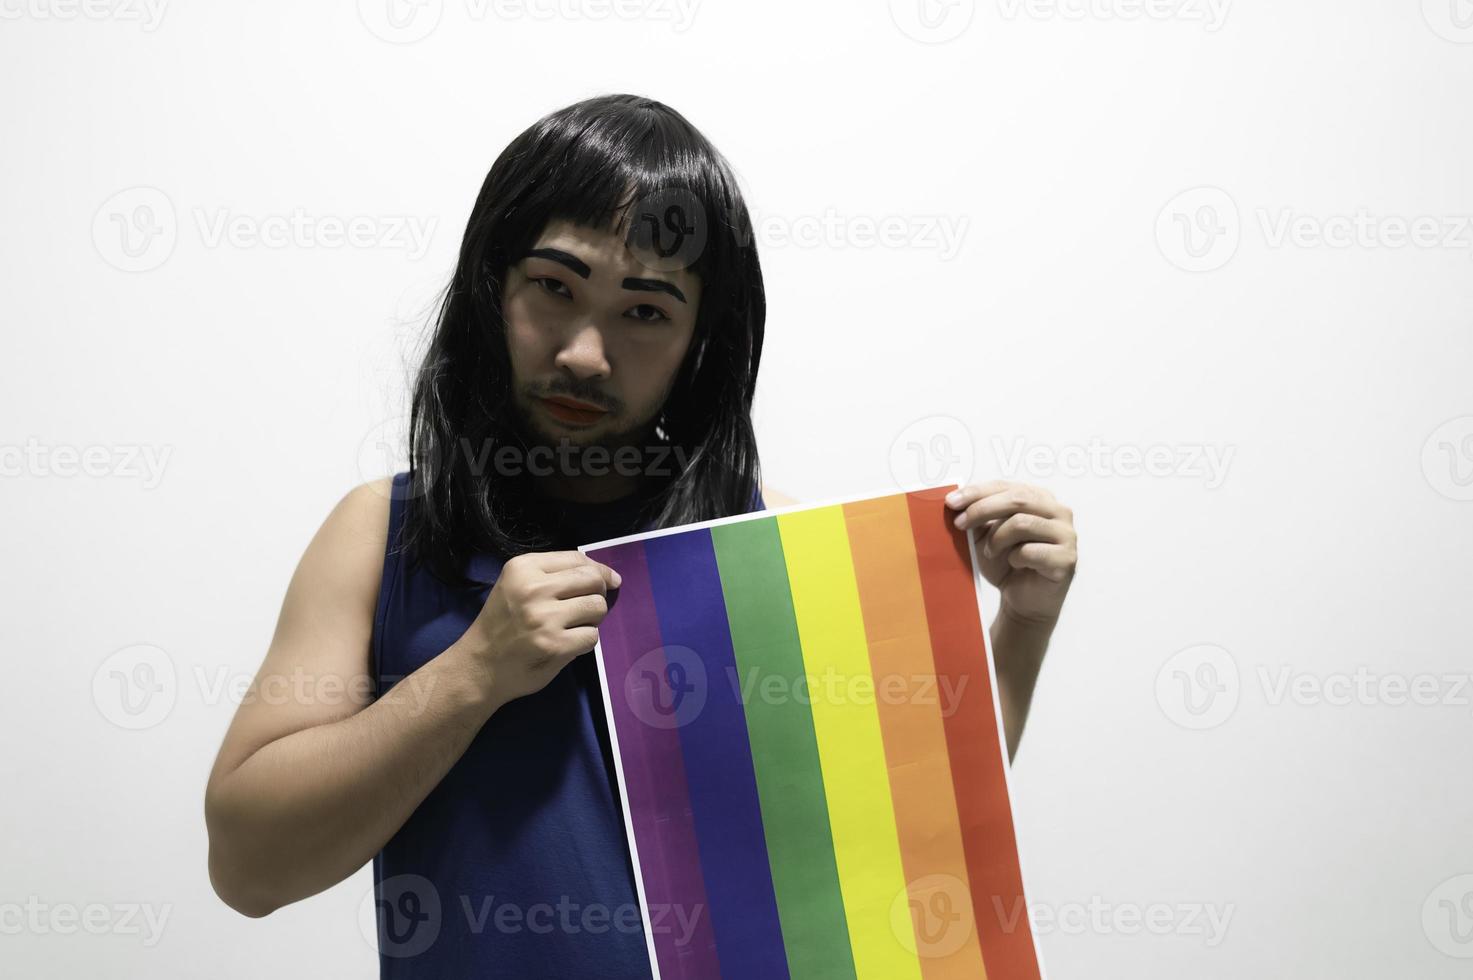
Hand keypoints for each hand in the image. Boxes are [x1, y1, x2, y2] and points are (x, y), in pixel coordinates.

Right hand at [460, 551, 622, 704]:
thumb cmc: (501, 624)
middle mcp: (533, 588)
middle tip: (587, 606)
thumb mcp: (517, 586)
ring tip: (573, 626)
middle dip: (598, 593)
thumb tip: (603, 574)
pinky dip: (585, 641)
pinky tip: (567, 644)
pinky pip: (592, 636)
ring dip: (592, 619)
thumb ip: (553, 575)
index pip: (577, 559)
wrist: (479, 666)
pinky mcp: (555, 644)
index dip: (599, 569)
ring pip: (597, 607)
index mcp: (522, 567)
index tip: (609, 579)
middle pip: (592, 580)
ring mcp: (545, 617)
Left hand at [945, 480, 1076, 631]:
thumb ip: (978, 516)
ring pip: (1022, 523)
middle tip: (960, 524)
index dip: (976, 492)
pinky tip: (1014, 564)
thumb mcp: (986, 535)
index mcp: (1039, 498)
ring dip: (997, 539)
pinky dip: (1014, 558)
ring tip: (990, 552)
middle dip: (982, 509)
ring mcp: (1067, 534)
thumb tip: (956, 500)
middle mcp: (1058, 511)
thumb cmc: (1007, 564)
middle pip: (1017, 499)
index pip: (1005, 486)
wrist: (1024, 601)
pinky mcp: (1067, 559)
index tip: (951, 502)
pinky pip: (1031, 551)